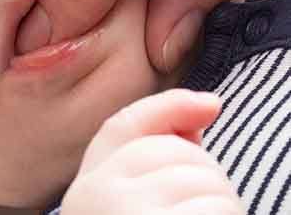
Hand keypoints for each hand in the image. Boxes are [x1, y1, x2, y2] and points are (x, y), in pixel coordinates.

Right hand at [60, 89, 243, 214]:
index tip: (211, 103)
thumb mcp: (132, 202)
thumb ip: (156, 154)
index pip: (122, 127)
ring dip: (220, 204)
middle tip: (196, 210)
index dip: (168, 107)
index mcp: (87, 188)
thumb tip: (204, 106)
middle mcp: (96, 194)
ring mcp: (125, 212)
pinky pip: (217, 209)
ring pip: (205, 179)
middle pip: (176, 151)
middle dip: (203, 176)